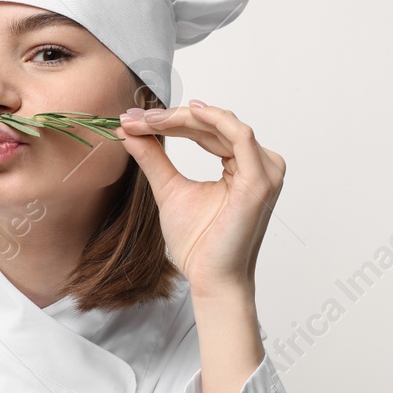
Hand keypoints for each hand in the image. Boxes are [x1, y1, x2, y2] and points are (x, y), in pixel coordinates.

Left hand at [116, 100, 285, 295]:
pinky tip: (189, 114)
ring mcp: (264, 172)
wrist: (210, 279)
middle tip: (136, 118)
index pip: (207, 132)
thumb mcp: (168, 190)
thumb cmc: (197, 243)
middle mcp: (259, 165)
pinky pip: (240, 137)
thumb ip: (153, 159)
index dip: (171, 122)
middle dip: (172, 118)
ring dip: (185, 119)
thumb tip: (128, 131)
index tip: (133, 120)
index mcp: (243, 166)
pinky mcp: (260, 181)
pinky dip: (213, 121)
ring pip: (224, 125)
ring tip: (149, 120)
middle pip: (214, 126)